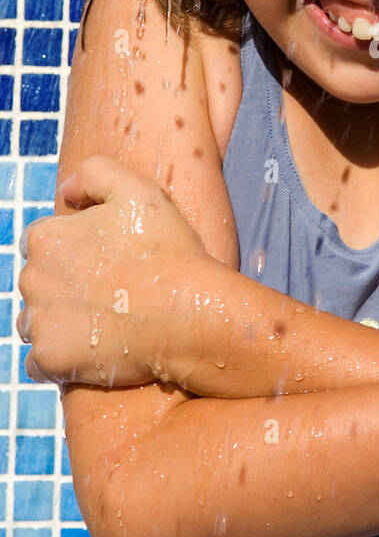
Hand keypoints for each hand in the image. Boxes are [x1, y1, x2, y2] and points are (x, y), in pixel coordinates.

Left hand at [17, 155, 209, 387]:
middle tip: (110, 293)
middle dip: (65, 287)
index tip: (106, 262)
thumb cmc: (167, 251)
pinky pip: (40, 362)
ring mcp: (38, 321)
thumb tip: (66, 191)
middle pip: (38, 283)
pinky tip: (94, 350)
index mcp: (45, 237)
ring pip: (36, 322)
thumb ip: (94, 174)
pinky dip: (62, 358)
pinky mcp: (49, 359)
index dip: (77, 251)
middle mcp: (31, 278)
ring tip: (105, 322)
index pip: (44, 243)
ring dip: (61, 322)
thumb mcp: (137, 190)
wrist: (188, 314)